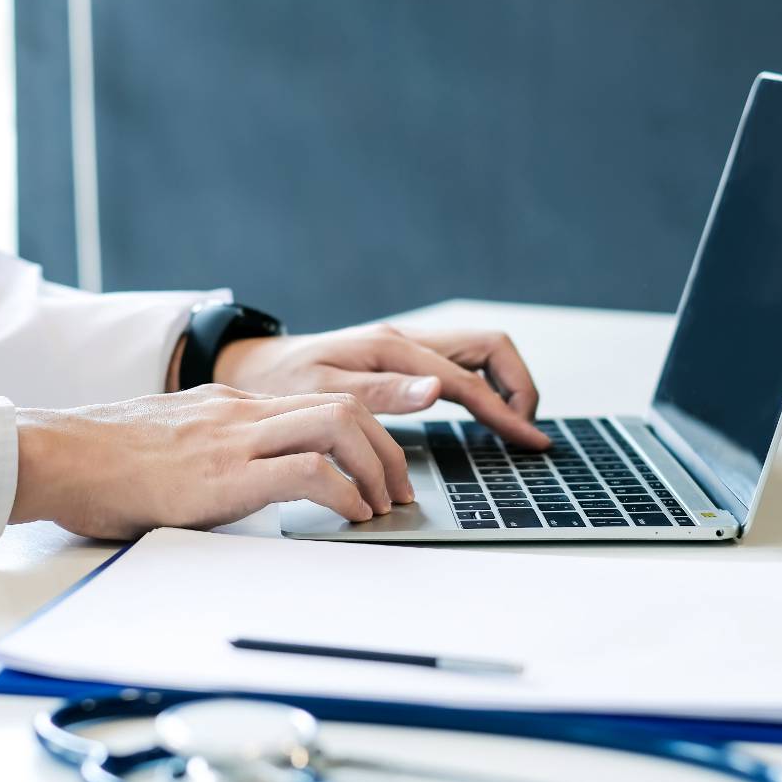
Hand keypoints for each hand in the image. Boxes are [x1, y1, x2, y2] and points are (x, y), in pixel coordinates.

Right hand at [9, 385, 413, 538]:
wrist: (55, 454)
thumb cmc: (100, 460)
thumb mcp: (171, 442)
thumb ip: (212, 450)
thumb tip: (242, 479)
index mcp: (231, 405)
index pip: (319, 400)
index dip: (366, 432)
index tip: (380, 467)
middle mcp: (241, 411)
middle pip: (344, 405)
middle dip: (387, 449)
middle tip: (397, 490)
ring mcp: (234, 437)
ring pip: (337, 425)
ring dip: (375, 468)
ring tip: (381, 506)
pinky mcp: (224, 473)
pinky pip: (307, 471)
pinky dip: (343, 493)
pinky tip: (349, 515)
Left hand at [212, 323, 548, 448]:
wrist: (251, 367)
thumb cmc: (279, 381)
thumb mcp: (322, 392)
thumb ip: (381, 393)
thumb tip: (437, 390)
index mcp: (392, 347)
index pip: (469, 378)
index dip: (505, 410)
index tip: (530, 441)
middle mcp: (406, 340)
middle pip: (490, 348)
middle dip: (519, 386)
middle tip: (526, 432)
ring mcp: (406, 348)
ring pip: (479, 355)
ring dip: (505, 385)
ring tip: (516, 426)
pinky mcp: (400, 360)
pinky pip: (459, 367)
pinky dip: (483, 388)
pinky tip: (486, 415)